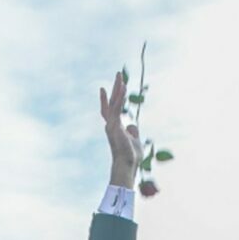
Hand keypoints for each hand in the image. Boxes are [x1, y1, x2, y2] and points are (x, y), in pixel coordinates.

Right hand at [99, 68, 142, 188]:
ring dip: (118, 89)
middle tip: (118, 74)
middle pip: (112, 102)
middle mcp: (111, 124)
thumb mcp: (134, 139)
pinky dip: (120, 97)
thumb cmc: (131, 156)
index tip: (103, 89)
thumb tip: (132, 124)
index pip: (108, 110)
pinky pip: (117, 108)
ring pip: (114, 102)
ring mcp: (112, 124)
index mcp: (115, 127)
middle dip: (115, 88)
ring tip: (120, 76)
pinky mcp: (115, 126)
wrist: (127, 164)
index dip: (106, 99)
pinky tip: (124, 88)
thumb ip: (133, 131)